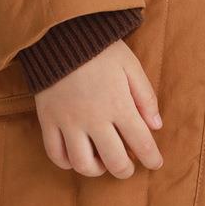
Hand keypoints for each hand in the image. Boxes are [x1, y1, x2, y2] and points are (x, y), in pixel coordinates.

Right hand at [35, 39, 164, 179]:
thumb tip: (156, 126)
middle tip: (128, 167)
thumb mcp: (131, 66)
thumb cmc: (101, 50)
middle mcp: (94, 119)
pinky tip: (76, 157)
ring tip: (101, 163)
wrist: (60, 34)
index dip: (152, 158)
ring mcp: (68, 122)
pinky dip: (66, 162)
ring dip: (96, 170)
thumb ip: (145, 97)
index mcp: (118, 105)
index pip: (141, 143)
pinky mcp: (48, 120)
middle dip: (125, 171)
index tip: (156, 164)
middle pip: (113, 161)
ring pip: (82, 164)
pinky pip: (55, 153)